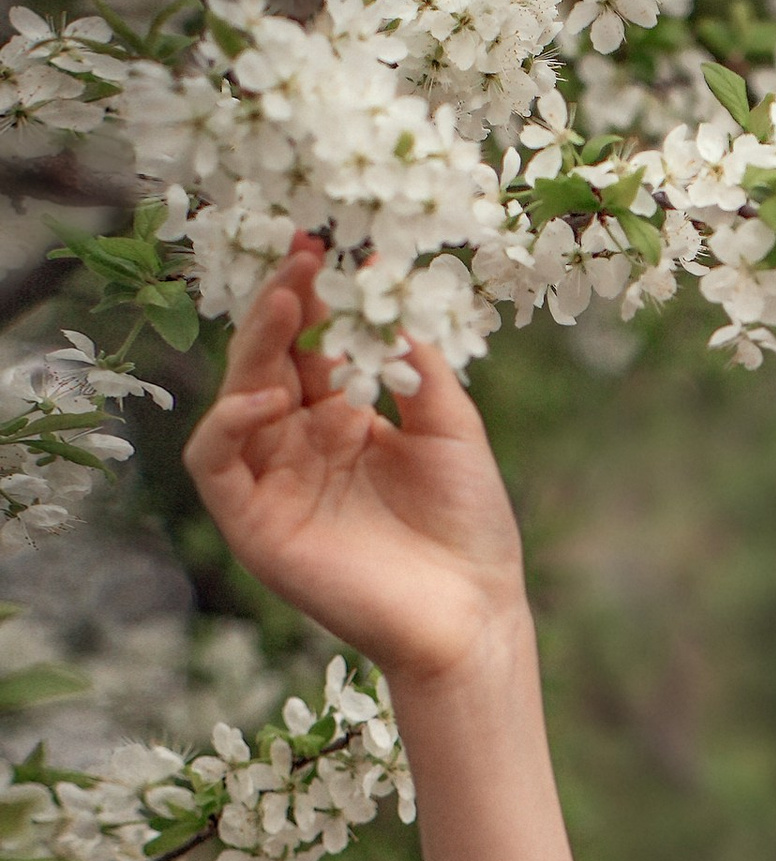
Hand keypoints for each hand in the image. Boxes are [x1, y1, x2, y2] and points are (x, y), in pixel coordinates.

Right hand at [184, 240, 528, 688]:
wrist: (474, 614)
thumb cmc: (469, 527)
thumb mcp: (451, 427)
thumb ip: (413, 361)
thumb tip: (383, 283)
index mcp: (343, 420)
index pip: (312, 345)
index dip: (315, 297)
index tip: (325, 245)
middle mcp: (300, 445)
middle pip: (270, 361)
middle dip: (282, 306)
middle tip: (302, 259)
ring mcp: (273, 483)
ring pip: (236, 399)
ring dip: (255, 350)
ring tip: (291, 307)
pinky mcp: (254, 525)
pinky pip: (215, 464)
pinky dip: (228, 425)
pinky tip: (265, 397)